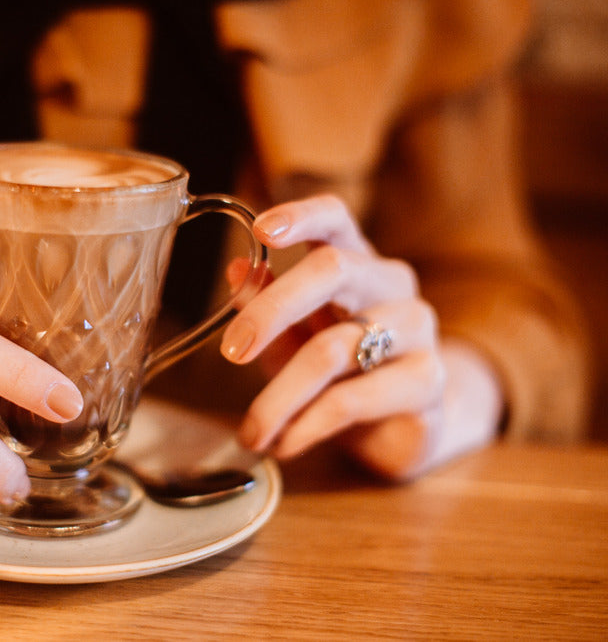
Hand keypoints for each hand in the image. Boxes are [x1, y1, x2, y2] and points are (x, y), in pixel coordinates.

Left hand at [220, 195, 498, 477]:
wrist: (406, 428)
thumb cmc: (340, 373)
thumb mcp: (295, 338)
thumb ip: (268, 306)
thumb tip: (236, 270)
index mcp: (354, 261)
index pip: (335, 218)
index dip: (300, 215)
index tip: (261, 228)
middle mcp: (391, 283)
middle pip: (333, 270)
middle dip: (271, 309)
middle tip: (232, 352)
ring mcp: (417, 329)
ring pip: (335, 347)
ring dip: (279, 396)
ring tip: (252, 432)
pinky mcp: (429, 380)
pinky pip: (353, 398)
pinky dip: (307, 425)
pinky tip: (285, 444)